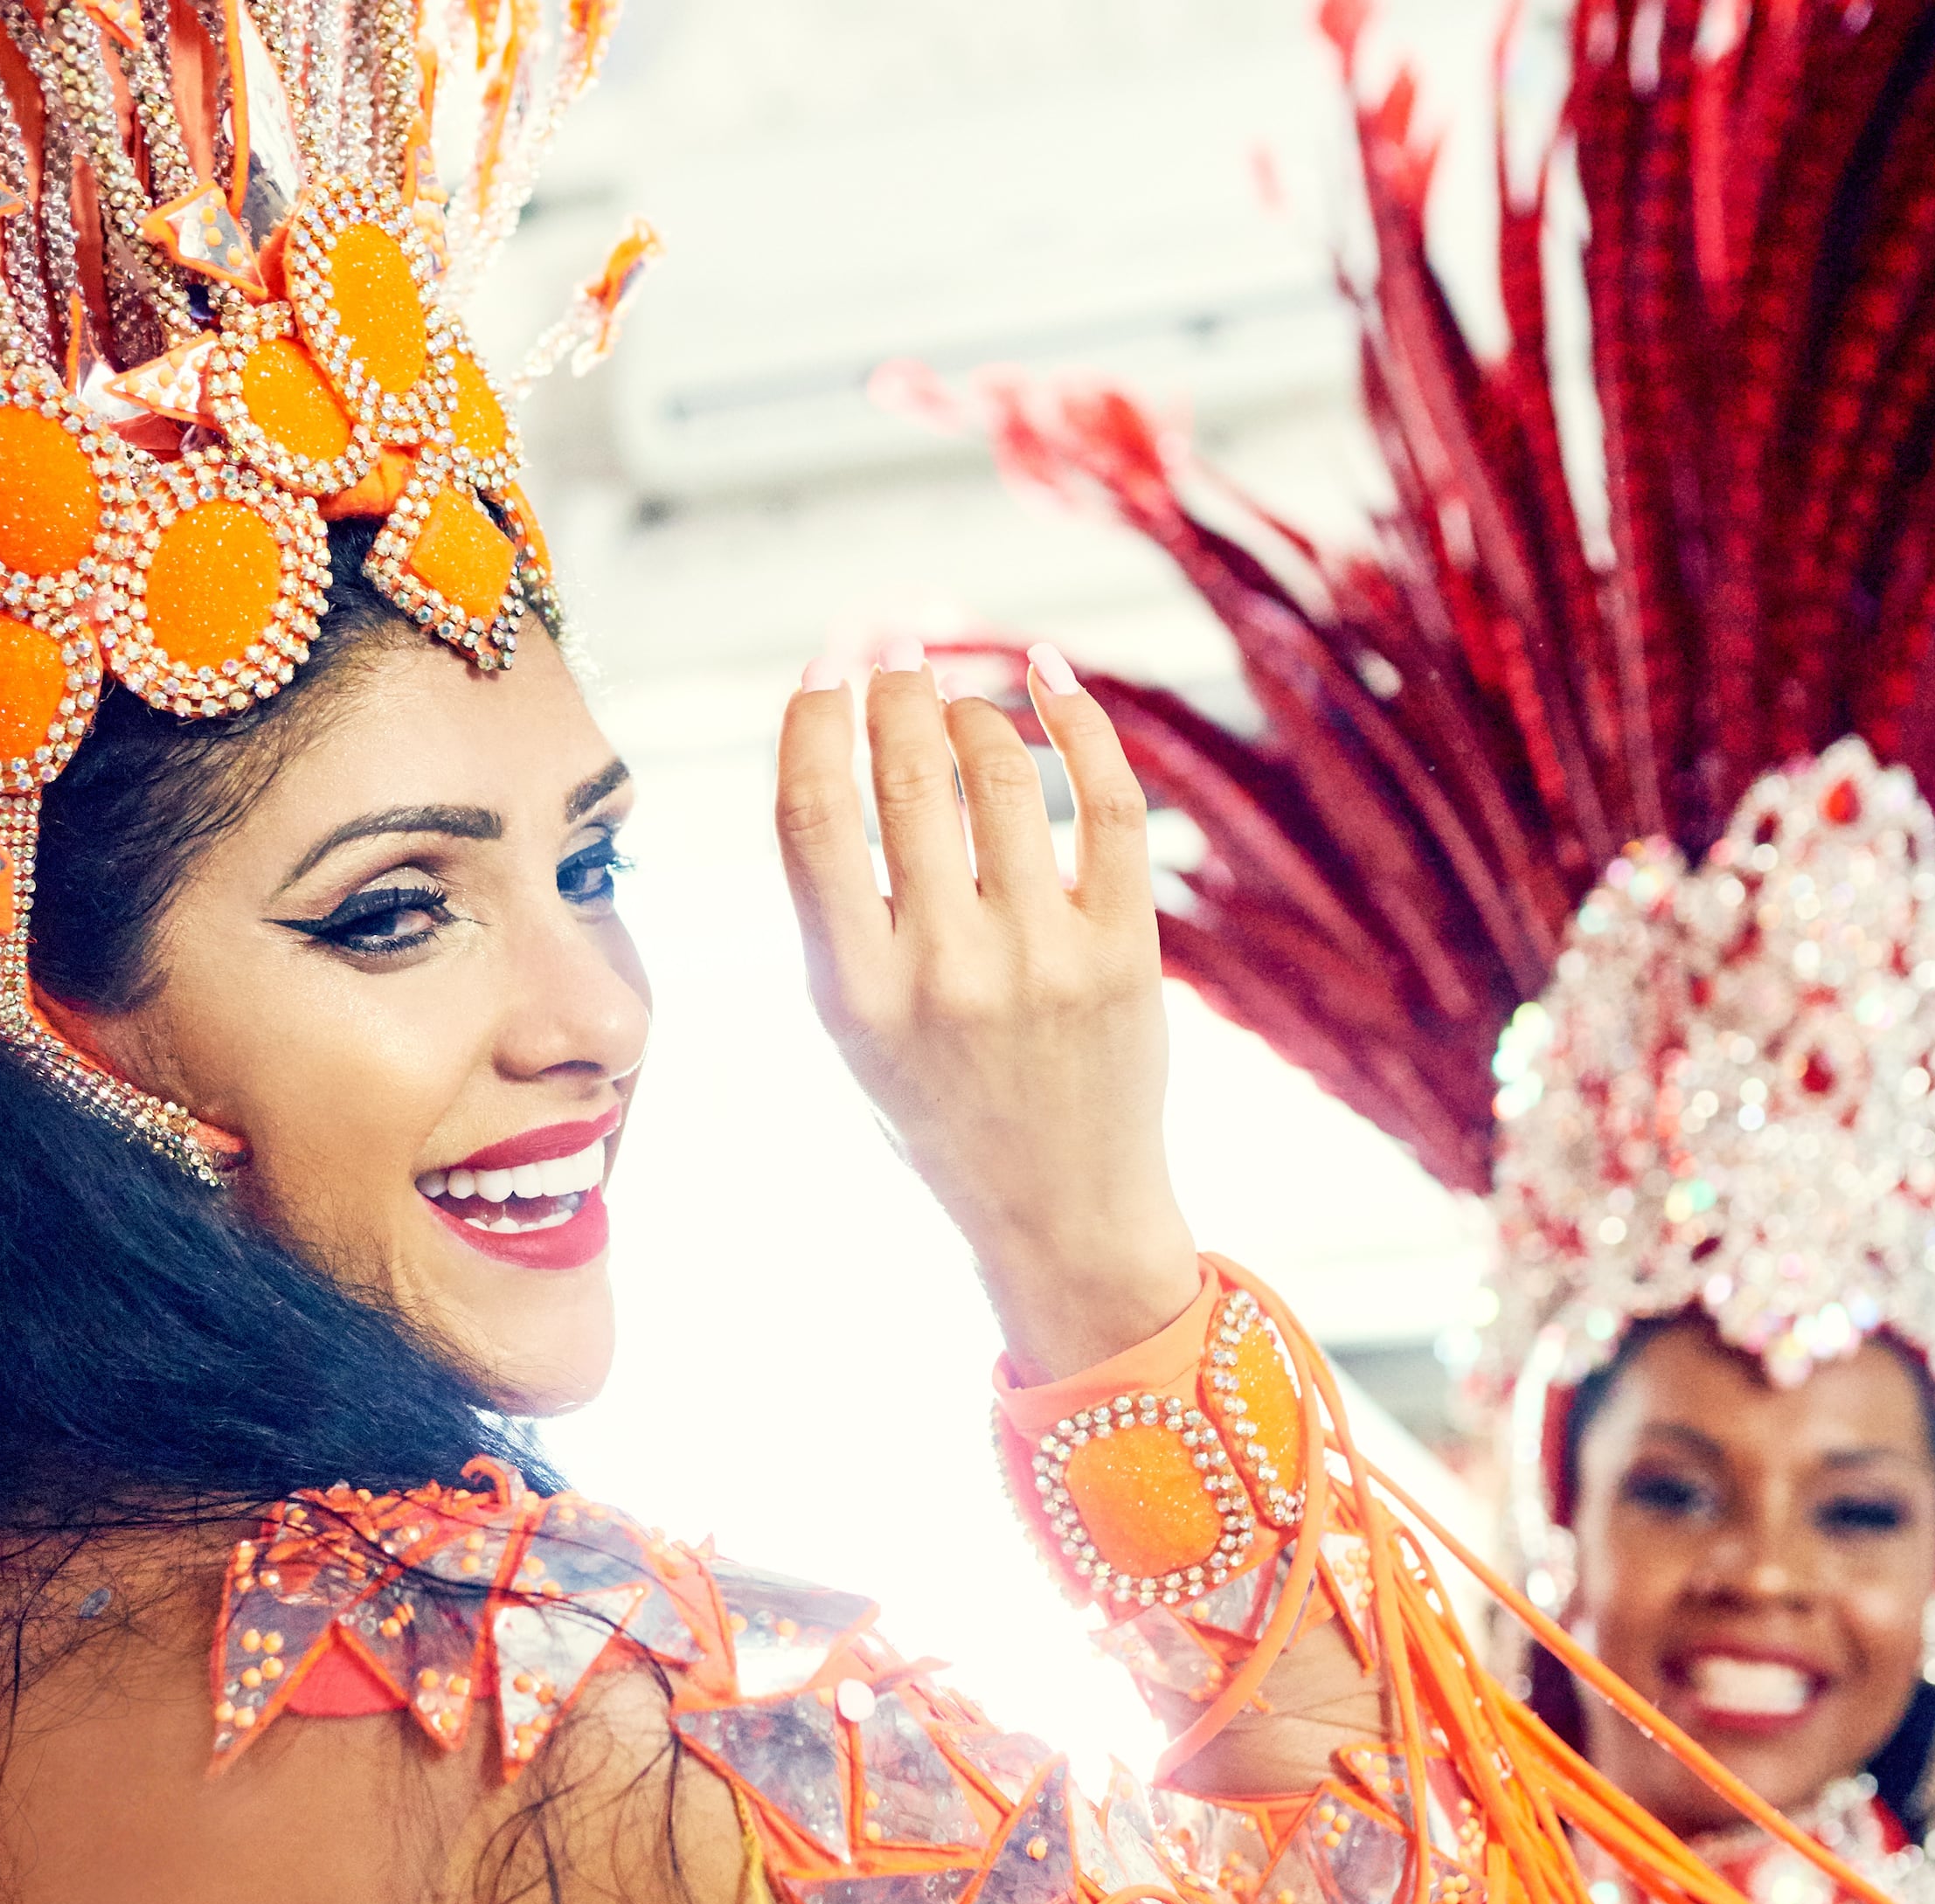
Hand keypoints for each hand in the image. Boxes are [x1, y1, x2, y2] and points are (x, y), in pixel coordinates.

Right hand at [776, 647, 1196, 1378]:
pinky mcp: (1125, 952)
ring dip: (974, 710)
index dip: (810, 721)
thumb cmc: (939, 1111)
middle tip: (895, 660)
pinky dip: (1078, 720)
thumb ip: (836, 912)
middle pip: (904, 776)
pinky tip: (1049, 674)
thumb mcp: (853, 1029)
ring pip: (998, 773)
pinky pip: (1106, 802)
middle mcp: (944, 970)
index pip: (810, 816)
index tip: (821, 674)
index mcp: (855, 992)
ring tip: (963, 705)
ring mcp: (1041, 959)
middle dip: (894, 691)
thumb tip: (838, 750)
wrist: (1058, 1213)